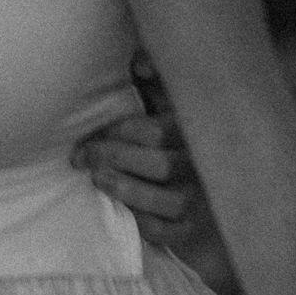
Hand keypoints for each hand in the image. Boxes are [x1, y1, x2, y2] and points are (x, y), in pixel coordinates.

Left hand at [71, 59, 196, 242]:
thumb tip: (138, 62)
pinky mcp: (192, 230)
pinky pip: (167, 232)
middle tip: (80, 157)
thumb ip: (155, 79)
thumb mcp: (168, 102)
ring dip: (125, 189)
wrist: (215, 184)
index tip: (88, 136)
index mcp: (193, 131)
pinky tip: (123, 211)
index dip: (116, 133)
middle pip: (158, 165)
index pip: (155, 132)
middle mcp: (201, 165)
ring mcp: (200, 199)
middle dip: (112, 158)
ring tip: (97, 179)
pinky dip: (143, 223)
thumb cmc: (174, 136)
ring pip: (167, 201)